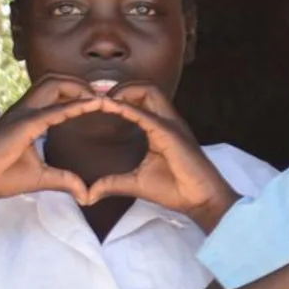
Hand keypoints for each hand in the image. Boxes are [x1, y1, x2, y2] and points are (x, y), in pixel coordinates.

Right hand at [0, 76, 107, 203]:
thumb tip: (86, 195)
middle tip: (105, 97)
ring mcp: (23, 114)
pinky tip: (94, 105)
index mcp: (30, 117)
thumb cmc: (0, 177)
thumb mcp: (42, 178)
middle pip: (56, 80)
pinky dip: (75, 106)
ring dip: (80, 87)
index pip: (57, 94)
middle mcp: (26, 109)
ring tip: (101, 99)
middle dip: (82, 83)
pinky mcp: (23, 124)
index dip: (80, 94)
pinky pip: (53, 110)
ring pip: (53, 83)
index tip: (104, 102)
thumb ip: (65, 181)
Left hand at [82, 83, 236, 224]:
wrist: (199, 200)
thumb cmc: (175, 190)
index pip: (142, 101)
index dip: (120, 98)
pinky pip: (145, 113)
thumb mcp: (136, 184)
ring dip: (125, 91)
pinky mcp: (169, 133)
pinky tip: (108, 107)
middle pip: (147, 88)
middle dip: (122, 88)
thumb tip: (89, 196)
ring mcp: (170, 125)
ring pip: (149, 90)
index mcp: (160, 129)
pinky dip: (125, 108)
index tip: (97, 104)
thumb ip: (112, 183)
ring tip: (104, 101)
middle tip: (100, 100)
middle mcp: (167, 122)